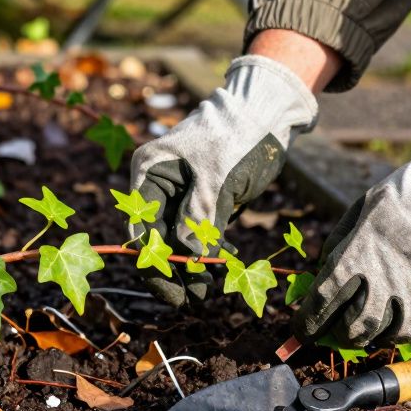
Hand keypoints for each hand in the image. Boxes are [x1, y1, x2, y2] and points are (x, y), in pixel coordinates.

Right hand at [130, 55, 317, 305]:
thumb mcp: (217, 180)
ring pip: (180, 237)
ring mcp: (180, 191)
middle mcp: (158, 183)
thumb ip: (199, 221)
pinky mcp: (203, 196)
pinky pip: (199, 230)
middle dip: (176, 268)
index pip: (142, 230)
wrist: (268, 111)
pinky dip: (209, 247)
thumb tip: (188, 260)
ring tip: (213, 285)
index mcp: (150, 173)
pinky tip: (225, 260)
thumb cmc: (237, 137)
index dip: (156, 266)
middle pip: (158, 238)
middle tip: (196, 299)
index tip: (177, 294)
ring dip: (195, 262)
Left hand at [293, 106, 410, 346]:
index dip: (309, 321)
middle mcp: (388, 284)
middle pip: (355, 328)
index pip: (322, 302)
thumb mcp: (366, 207)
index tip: (304, 330)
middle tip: (343, 329)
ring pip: (392, 337)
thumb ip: (341, 241)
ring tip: (383, 318)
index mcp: (359, 255)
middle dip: (343, 332)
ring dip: (382, 331)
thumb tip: (322, 272)